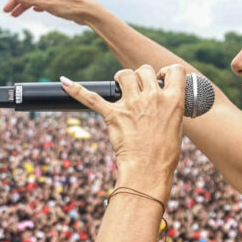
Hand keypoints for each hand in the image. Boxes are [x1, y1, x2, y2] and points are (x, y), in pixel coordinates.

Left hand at [60, 64, 185, 194]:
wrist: (148, 171)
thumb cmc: (164, 156)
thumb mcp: (176, 128)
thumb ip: (169, 111)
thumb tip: (162, 106)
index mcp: (173, 101)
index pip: (175, 71)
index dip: (167, 71)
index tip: (161, 78)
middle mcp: (153, 98)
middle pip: (143, 70)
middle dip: (140, 76)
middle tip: (138, 88)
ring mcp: (132, 105)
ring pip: (124, 75)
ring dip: (121, 78)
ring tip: (120, 86)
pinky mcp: (113, 115)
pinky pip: (91, 98)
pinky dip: (76, 90)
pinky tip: (65, 83)